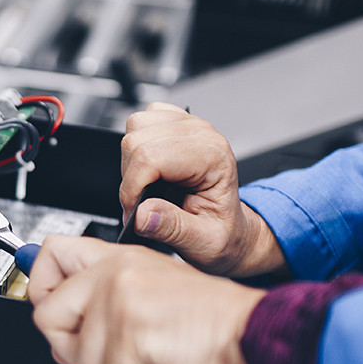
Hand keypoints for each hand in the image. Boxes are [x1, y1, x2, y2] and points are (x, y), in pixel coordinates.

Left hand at [28, 236, 266, 363]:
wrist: (254, 334)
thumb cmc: (214, 322)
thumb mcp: (153, 297)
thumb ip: (103, 307)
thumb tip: (61, 339)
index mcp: (118, 257)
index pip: (50, 252)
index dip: (39, 287)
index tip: (50, 308)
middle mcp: (115, 271)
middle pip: (46, 315)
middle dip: (75, 352)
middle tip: (115, 357)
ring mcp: (120, 296)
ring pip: (80, 360)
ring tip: (155, 363)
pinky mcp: (131, 328)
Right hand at [120, 102, 284, 277]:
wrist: (231, 226)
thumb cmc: (221, 231)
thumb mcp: (202, 242)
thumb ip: (172, 228)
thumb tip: (141, 214)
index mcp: (213, 158)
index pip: (151, 157)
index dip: (132, 187)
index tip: (134, 211)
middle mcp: (202, 135)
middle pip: (138, 141)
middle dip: (130, 177)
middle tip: (142, 202)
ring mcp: (189, 125)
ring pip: (136, 126)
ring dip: (131, 159)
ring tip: (148, 184)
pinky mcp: (176, 123)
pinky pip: (142, 121)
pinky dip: (137, 144)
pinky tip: (151, 167)